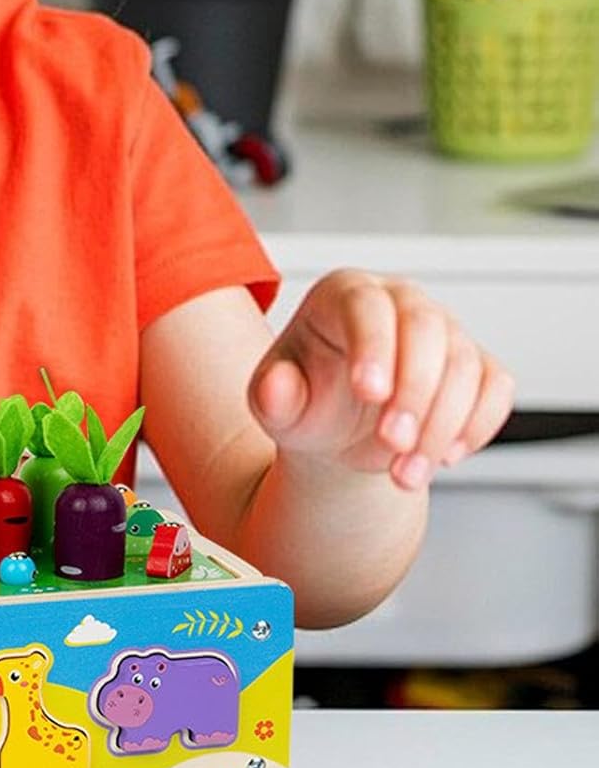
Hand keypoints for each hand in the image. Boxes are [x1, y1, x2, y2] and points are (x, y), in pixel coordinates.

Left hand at [247, 269, 514, 491]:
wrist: (337, 433)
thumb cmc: (306, 403)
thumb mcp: (276, 406)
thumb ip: (272, 396)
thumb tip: (277, 387)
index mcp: (342, 294)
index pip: (365, 305)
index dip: (373, 346)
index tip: (368, 393)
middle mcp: (398, 301)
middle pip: (425, 328)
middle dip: (414, 391)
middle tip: (391, 443)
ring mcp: (443, 330)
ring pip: (465, 363)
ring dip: (441, 425)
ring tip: (404, 473)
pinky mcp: (476, 364)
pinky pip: (496, 387)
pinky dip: (477, 425)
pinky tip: (444, 457)